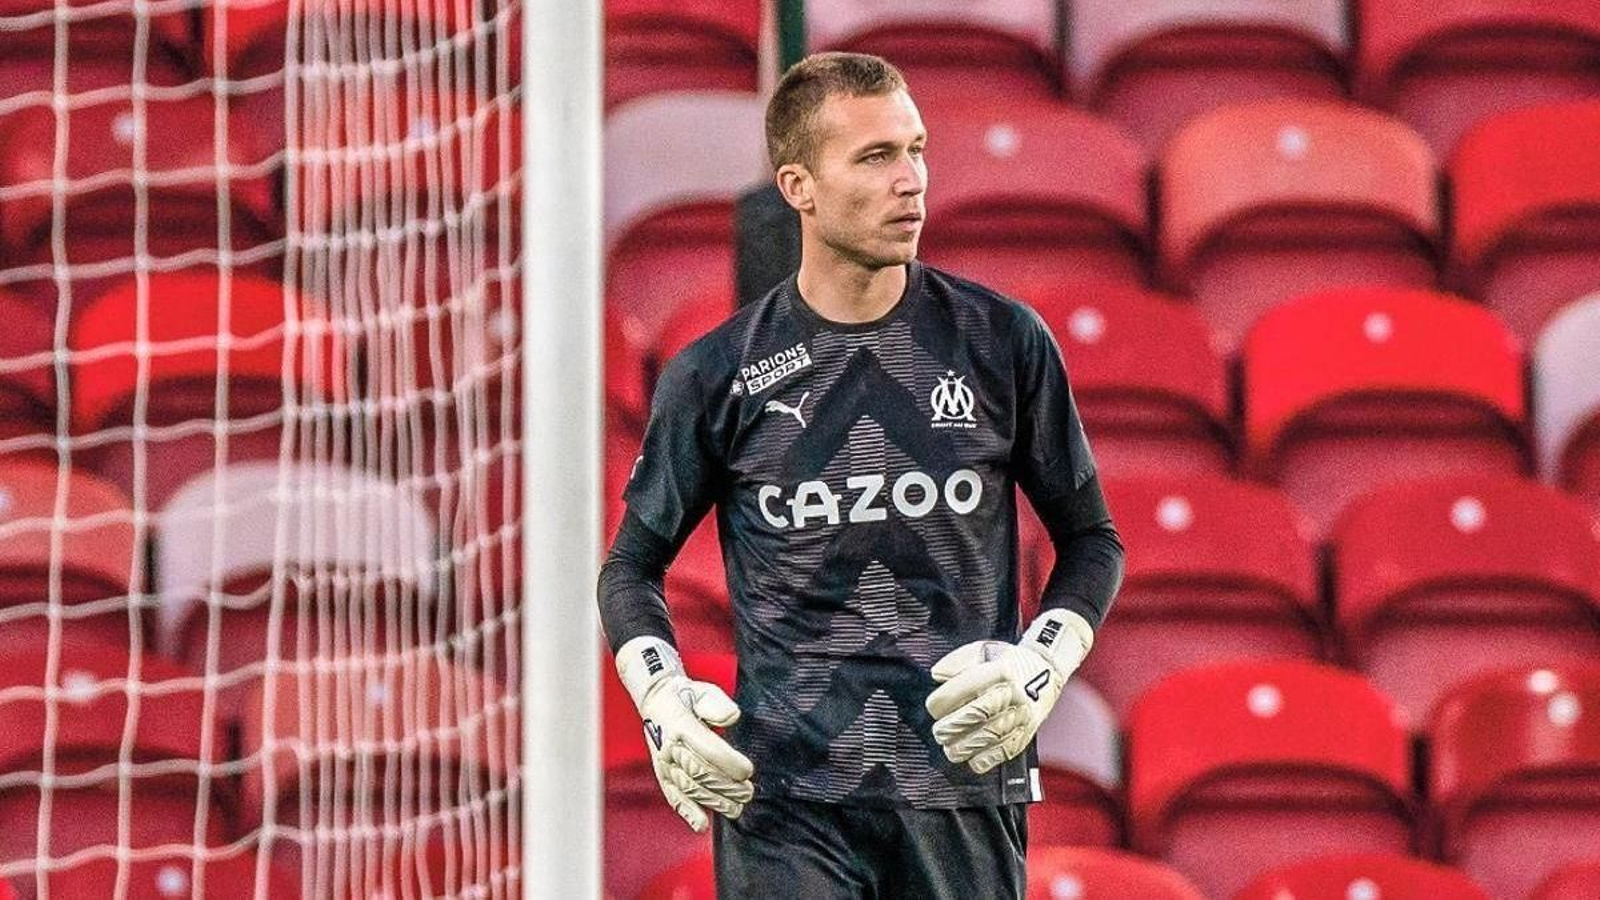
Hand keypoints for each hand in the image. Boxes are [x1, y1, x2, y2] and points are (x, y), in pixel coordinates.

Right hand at [616, 636, 754, 831]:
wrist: (656, 700)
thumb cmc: (685, 696)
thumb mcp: (703, 690)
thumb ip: (717, 704)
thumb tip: (732, 717)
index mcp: (681, 725)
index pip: (707, 749)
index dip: (728, 763)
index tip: (748, 770)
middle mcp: (670, 748)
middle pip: (700, 773)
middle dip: (726, 786)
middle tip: (748, 792)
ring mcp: (665, 763)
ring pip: (689, 788)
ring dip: (714, 802)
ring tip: (735, 809)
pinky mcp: (663, 774)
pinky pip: (673, 796)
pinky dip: (687, 812)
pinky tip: (701, 825)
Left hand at [924, 609, 1093, 774]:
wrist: (1047, 669)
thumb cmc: (1008, 662)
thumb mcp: (982, 651)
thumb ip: (957, 662)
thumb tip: (937, 675)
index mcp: (999, 670)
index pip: (964, 687)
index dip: (943, 701)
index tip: (933, 708)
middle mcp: (1012, 692)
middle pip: (977, 713)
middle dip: (952, 727)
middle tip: (939, 733)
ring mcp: (1022, 713)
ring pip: (990, 735)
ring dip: (966, 747)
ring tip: (951, 750)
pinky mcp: (1028, 731)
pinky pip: (1007, 750)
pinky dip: (988, 759)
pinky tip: (973, 760)